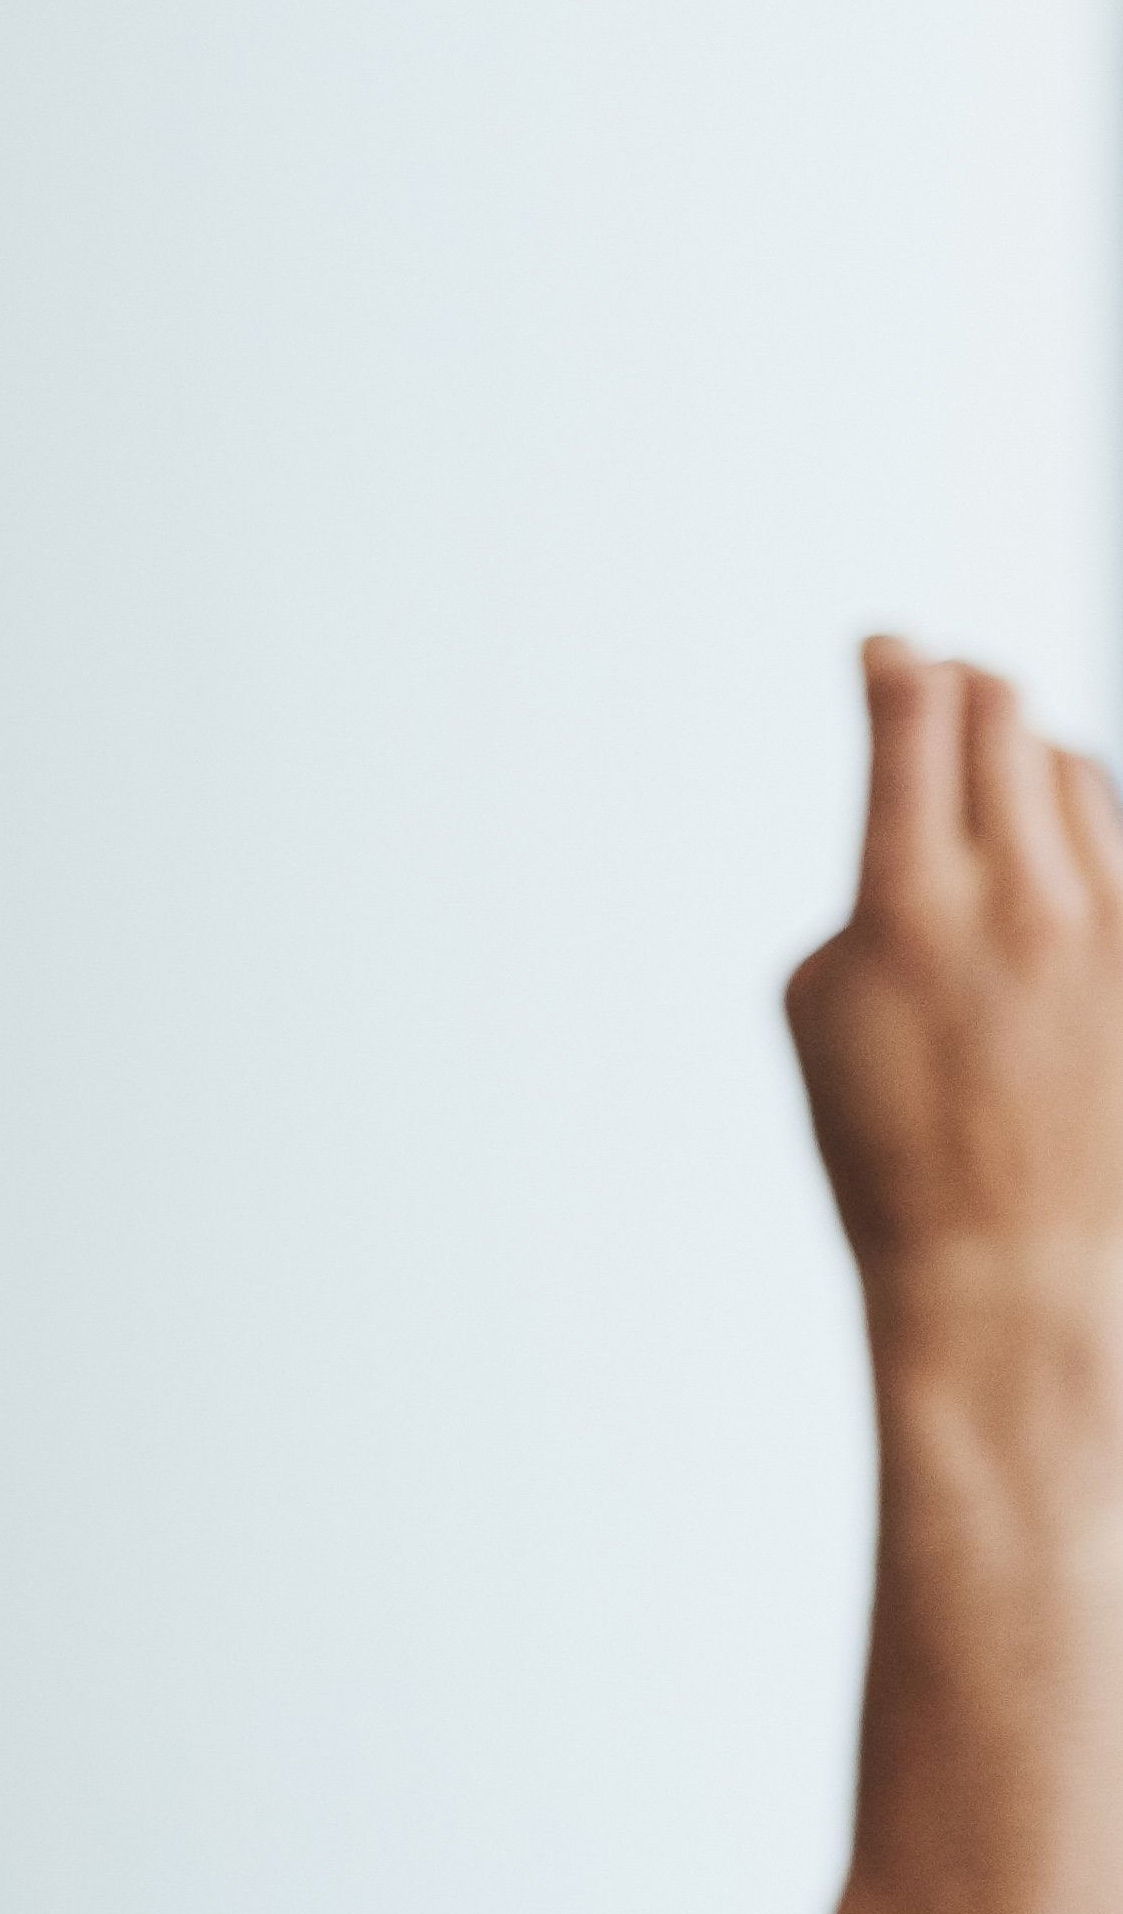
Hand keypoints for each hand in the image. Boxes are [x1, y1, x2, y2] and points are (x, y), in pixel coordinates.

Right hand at [789, 639, 1122, 1329]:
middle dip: (963, 685)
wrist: (1009, 1263)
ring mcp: (1107, 921)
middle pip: (1006, 711)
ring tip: (992, 785)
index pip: (916, 718)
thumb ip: (864, 887)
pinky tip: (1054, 849)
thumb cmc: (889, 1147)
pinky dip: (1084, 823)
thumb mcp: (821, 1008)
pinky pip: (1122, 839)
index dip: (894, 663)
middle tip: (937, 688)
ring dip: (1028, 753)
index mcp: (907, 905)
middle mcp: (1020, 895)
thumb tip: (915, 810)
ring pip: (1077, 764)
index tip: (882, 649)